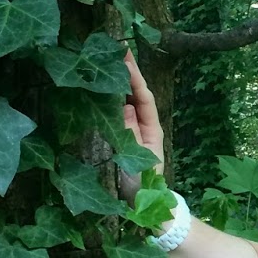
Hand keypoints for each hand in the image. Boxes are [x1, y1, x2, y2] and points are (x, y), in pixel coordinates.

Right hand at [121, 51, 164, 202]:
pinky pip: (120, 115)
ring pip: (128, 102)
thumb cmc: (143, 184)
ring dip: (121, 84)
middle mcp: (146, 126)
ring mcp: (136, 131)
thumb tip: (125, 105)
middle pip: (137, 95)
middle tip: (117, 52)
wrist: (146, 206)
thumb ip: (131, 132)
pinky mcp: (126, 138)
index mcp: (152, 128)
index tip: (126, 57)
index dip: (136, 77)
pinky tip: (105, 90)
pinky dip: (114, 100)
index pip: (144, 97)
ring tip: (109, 64)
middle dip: (129, 74)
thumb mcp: (137, 157)